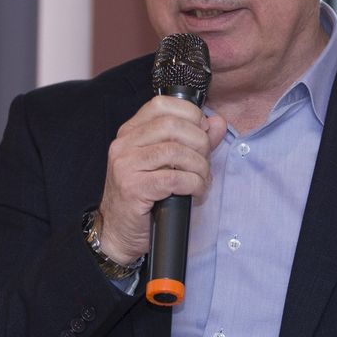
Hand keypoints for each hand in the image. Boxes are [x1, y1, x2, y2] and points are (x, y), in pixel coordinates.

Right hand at [94, 96, 225, 264]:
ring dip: (199, 167)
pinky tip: (195, 192)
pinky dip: (193, 184)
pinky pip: (174, 179)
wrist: (119, 232)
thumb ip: (194, 140)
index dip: (190, 113)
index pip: (162, 104)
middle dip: (199, 142)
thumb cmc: (145, 197)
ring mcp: (126, 165)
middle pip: (173, 125)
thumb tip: (217, 122)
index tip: (203, 131)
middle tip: (204, 162)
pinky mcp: (133, 188)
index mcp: (131, 131)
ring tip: (201, 180)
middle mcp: (124, 144)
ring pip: (176, 152)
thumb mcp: (168, 163)